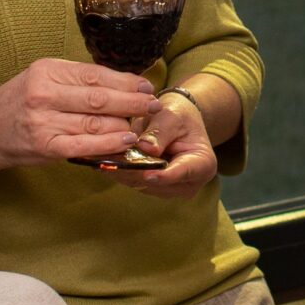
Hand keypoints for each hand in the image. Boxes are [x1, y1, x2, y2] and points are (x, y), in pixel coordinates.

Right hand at [0, 58, 155, 170]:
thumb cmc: (20, 102)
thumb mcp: (43, 79)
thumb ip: (76, 79)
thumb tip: (121, 82)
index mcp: (47, 71)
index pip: (95, 75)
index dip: (125, 81)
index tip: (145, 86)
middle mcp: (44, 94)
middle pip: (99, 98)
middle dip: (132, 101)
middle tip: (153, 104)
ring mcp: (44, 121)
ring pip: (95, 122)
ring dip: (124, 123)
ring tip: (142, 123)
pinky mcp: (45, 146)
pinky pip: (84, 145)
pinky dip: (108, 144)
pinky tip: (125, 140)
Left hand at [103, 89, 218, 198]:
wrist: (177, 121)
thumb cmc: (178, 115)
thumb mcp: (171, 116)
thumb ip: (159, 132)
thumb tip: (144, 148)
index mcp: (202, 164)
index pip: (183, 172)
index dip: (164, 176)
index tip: (147, 174)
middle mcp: (189, 183)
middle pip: (158, 182)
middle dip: (133, 171)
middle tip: (110, 160)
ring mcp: (170, 189)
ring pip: (141, 185)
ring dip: (122, 172)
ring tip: (102, 158)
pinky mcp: (153, 188)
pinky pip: (133, 182)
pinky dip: (120, 171)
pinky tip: (104, 161)